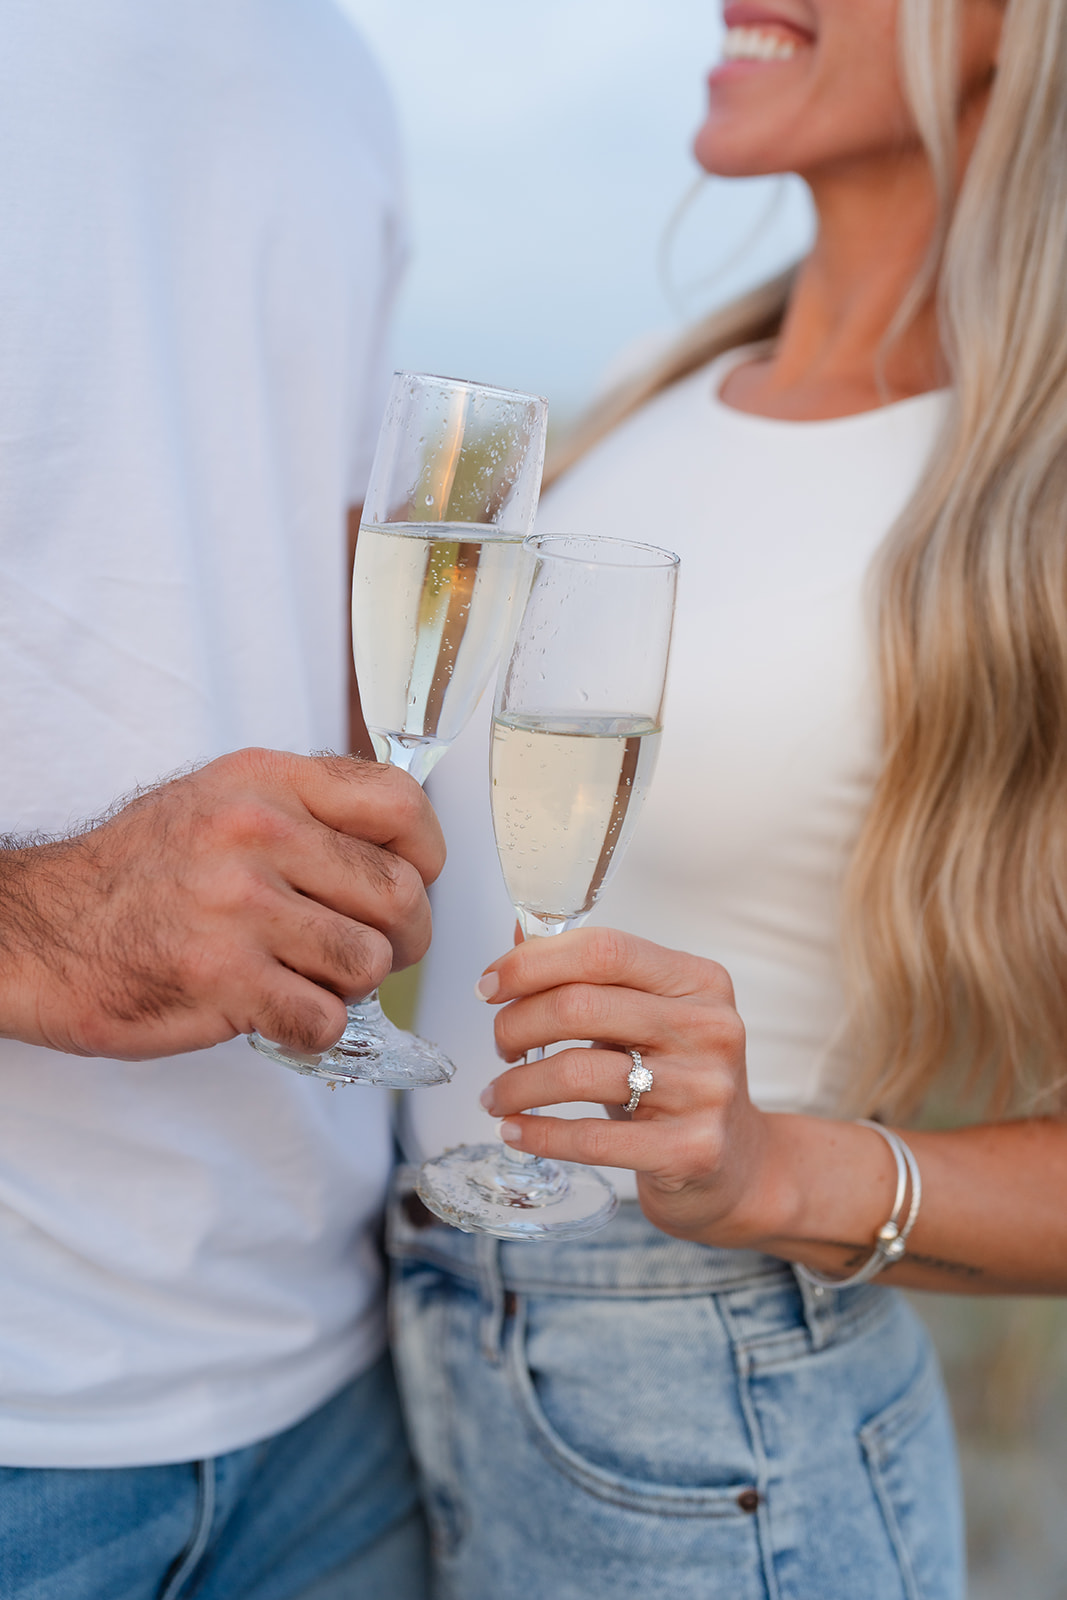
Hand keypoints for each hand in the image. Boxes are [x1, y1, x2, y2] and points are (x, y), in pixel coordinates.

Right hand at [0, 749, 444, 1060]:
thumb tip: (406, 846)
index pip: (400, 803)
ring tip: (306, 978)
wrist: (42, 929)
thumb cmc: (143, 873)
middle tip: (363, 950)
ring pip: (369, 962)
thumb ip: (311, 810)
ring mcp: (240, 905)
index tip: (412, 880)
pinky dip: (313, 1030)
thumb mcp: (224, 799)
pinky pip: (325, 1019)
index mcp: (268, 781)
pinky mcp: (222, 977)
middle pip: (402, 895)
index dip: (426, 854)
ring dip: (349, 987)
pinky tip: (277, 1012)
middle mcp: (258, 832)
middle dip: (400, 938)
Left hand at [477, 926, 780, 1246]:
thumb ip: (589, 978)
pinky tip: (514, 1131)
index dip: (532, 963)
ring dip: (516, 1085)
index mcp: (698, 980)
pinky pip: (591, 1139)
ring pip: (577, 1072)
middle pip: (580, 1006)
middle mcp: (708, 1027)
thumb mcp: (646, 1017)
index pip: (603, 950)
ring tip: (496, 1095)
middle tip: (499, 1045)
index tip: (490, 986)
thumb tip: (517, 936)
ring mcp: (703, 1090)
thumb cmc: (677, 1080)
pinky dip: (538, 1134)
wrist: (738, 1166)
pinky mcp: (690, 1149)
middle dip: (516, 1024)